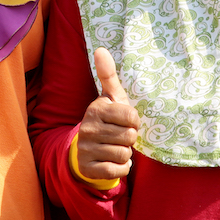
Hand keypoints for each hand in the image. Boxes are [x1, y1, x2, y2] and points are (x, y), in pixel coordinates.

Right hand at [75, 47, 139, 182]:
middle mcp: (88, 127)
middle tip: (119, 136)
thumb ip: (108, 75)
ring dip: (124, 154)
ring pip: (124, 154)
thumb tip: (100, 49)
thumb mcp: (111, 98)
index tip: (126, 122)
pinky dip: (120, 168)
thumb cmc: (108, 120)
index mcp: (96, 109)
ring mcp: (85, 149)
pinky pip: (116, 171)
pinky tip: (111, 161)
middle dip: (129, 139)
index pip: (131, 117)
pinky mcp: (87, 168)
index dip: (134, 122)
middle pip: (129, 137)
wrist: (87, 150)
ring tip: (114, 147)